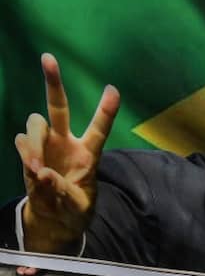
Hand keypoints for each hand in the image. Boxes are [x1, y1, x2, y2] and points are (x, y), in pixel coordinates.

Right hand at [15, 54, 119, 252]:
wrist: (53, 218)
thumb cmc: (74, 206)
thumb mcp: (77, 206)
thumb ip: (62, 191)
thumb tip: (42, 173)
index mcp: (89, 152)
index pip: (100, 127)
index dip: (106, 109)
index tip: (113, 89)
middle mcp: (66, 142)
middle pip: (58, 106)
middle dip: (53, 82)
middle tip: (48, 57)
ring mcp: (46, 146)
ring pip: (35, 122)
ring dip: (34, 139)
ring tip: (36, 166)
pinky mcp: (28, 154)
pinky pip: (21, 141)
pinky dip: (24, 151)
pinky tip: (32, 168)